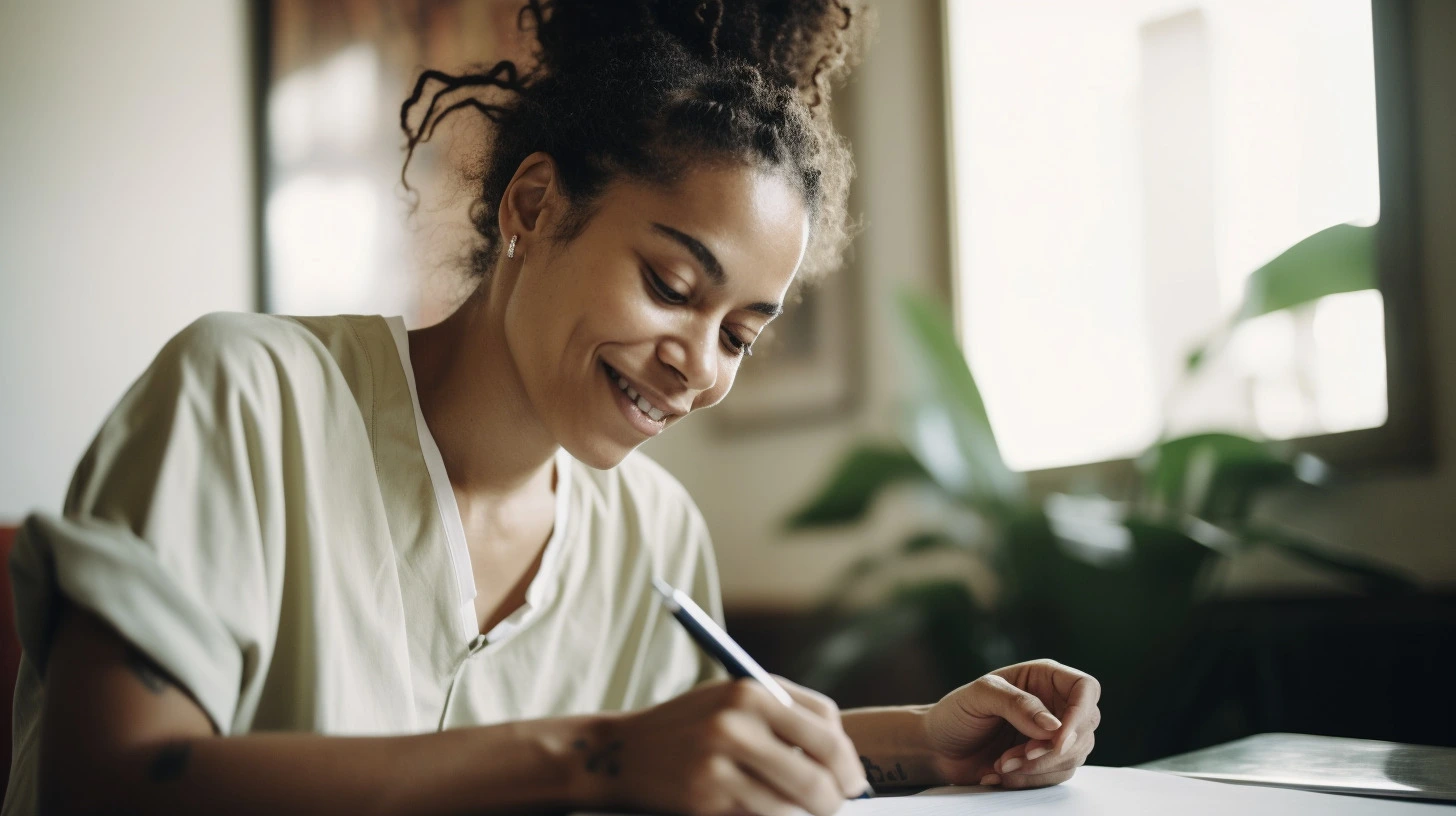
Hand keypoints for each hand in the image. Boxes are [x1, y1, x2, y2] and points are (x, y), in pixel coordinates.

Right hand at [599, 678, 868, 815]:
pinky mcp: (708, 800)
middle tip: (839, 804)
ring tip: (806, 811)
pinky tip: (770, 811)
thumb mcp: (732, 700)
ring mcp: (720, 764)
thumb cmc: (690, 726)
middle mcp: (736, 724)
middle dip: (838, 796)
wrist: (624, 753)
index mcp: (750, 691)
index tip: (852, 778)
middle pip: (819, 771)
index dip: (847, 758)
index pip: (826, 726)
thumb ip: (784, 715)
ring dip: (808, 815)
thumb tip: (842, 758)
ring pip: (795, 805)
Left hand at [923, 659, 1099, 789]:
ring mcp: (1053, 735)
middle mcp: (1054, 704)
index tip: (1058, 739)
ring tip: (1000, 765)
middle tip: (1017, 756)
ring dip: (1037, 767)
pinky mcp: (1046, 762)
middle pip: (1085, 728)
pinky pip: (1056, 776)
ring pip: (1074, 756)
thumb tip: (1054, 725)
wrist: (937, 747)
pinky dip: (1028, 780)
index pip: (1085, 688)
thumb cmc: (956, 713)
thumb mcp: (980, 696)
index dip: (1080, 713)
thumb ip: (1017, 704)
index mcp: (1043, 678)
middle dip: (1052, 749)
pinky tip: (998, 774)